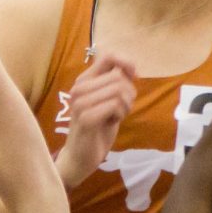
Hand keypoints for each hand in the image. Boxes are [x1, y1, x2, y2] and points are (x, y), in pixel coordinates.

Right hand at [59, 53, 137, 186]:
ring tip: (116, 116)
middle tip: (121, 109)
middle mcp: (79, 87)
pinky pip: (115, 105)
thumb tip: (132, 68)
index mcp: (84, 80)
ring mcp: (80, 102)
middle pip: (119, 77)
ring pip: (119, 91)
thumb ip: (117, 83)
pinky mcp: (85, 118)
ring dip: (125, 106)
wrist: (80, 156)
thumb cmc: (97, 127)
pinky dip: (120, 115)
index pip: (108, 56)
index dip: (126, 64)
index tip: (132, 79)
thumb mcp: (109, 100)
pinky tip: (111, 123)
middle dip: (129, 94)